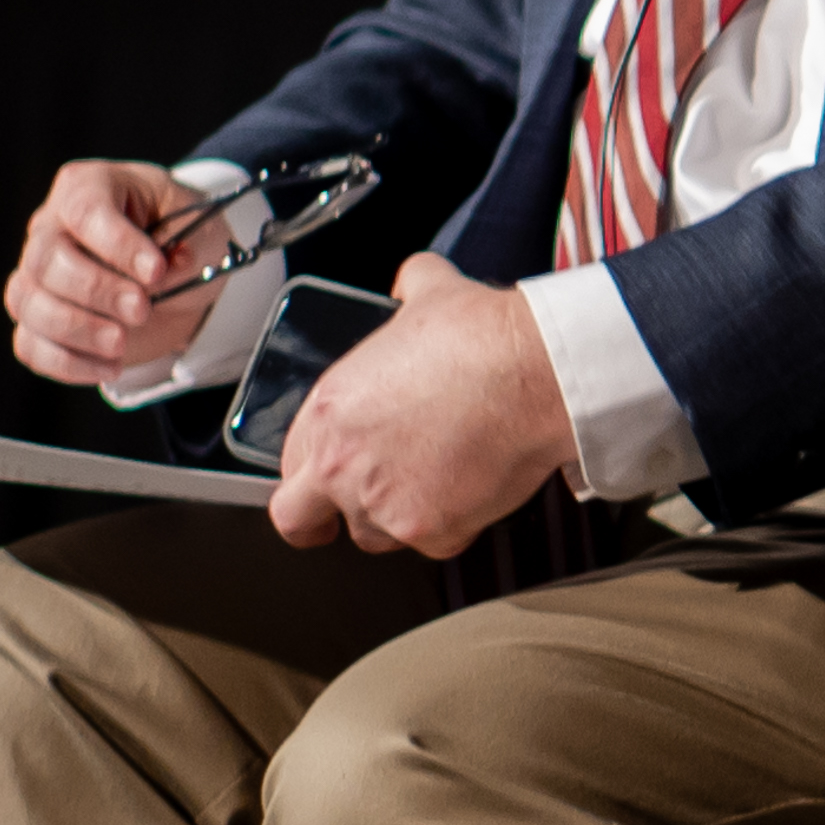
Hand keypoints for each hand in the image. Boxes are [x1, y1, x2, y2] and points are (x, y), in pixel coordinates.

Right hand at [6, 158, 231, 387]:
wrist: (178, 276)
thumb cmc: (181, 236)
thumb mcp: (199, 228)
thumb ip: (187, 247)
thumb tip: (170, 270)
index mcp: (88, 187)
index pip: (85, 210)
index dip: (117, 244)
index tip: (156, 271)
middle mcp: (51, 226)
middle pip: (48, 259)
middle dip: (97, 290)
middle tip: (141, 309)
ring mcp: (37, 274)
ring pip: (28, 302)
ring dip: (77, 329)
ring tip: (122, 342)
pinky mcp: (39, 319)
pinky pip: (30, 344)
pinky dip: (66, 362)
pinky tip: (108, 367)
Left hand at [267, 257, 574, 554]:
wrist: (533, 375)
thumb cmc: (481, 339)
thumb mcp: (429, 294)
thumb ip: (408, 288)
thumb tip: (414, 280)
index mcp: (328, 412)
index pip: (290, 465)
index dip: (315, 469)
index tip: (337, 469)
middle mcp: (342, 466)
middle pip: (300, 520)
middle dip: (321, 520)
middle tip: (347, 513)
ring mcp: (384, 505)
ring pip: (374, 537)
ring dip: (397, 518)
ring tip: (434, 485)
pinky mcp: (431, 532)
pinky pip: (434, 544)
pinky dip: (453, 525)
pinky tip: (472, 489)